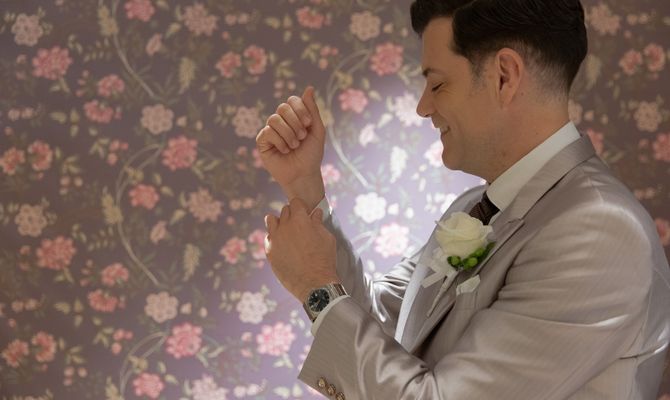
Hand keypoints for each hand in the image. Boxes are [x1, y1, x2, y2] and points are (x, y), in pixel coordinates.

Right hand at [256, 86, 325, 209]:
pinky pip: (267, 132)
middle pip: (282, 107)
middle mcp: (281, 121)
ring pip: (274, 119)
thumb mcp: (317, 130)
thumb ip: (312, 110)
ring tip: (294, 146)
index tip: (309, 124)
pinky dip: (280, 141)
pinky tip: (285, 151)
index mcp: (294, 116)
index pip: (292, 100)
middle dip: (295, 122)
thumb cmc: (311, 154)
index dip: (300, 109)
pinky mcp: (262, 141)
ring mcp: (270, 130)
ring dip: (288, 133)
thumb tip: (309, 87)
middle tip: (302, 137)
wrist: (303, 174)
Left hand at [264, 198, 338, 301]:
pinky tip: (283, 244)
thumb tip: (315, 212)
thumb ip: (318, 223)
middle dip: (292, 214)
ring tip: (287, 230)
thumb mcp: (326, 238)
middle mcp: (285, 226)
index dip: (302, 207)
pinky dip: (274, 237)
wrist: (315, 284)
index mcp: (300, 220)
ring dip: (278, 222)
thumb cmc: (324, 260)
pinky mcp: (270, 252)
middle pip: (284, 210)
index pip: (295, 202)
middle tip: (299, 224)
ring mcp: (275, 239)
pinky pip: (268, 238)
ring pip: (271, 220)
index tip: (305, 213)